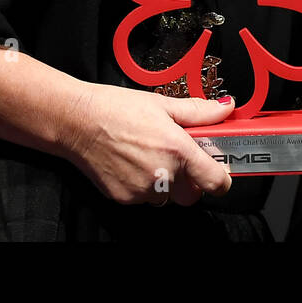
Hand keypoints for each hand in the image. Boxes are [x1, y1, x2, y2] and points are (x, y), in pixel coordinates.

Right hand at [59, 82, 234, 205]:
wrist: (76, 121)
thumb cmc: (116, 109)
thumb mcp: (163, 104)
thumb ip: (199, 111)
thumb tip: (225, 108)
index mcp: (178, 150)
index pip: (216, 181)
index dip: (221, 177)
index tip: (218, 168)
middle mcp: (162, 175)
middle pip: (193, 194)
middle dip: (192, 180)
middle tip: (180, 158)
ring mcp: (142, 190)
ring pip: (167, 197)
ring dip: (166, 183)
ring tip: (150, 156)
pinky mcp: (124, 198)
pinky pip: (145, 198)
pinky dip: (144, 185)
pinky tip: (133, 163)